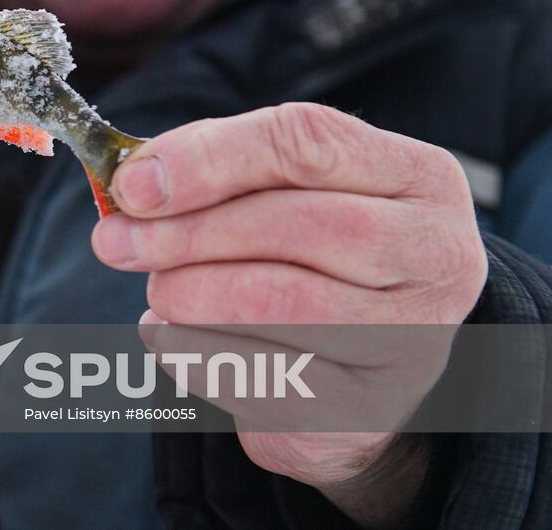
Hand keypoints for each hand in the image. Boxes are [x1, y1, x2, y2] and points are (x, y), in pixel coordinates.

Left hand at [91, 103, 486, 526]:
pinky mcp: (368, 410)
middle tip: (115, 242)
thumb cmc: (309, 251)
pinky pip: (259, 375)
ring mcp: (413, 338)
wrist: (362, 364)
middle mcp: (436, 254)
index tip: (133, 184)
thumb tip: (134, 182)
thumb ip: (216, 168)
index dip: (209, 158)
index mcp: (419, 178)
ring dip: (189, 293)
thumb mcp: (284, 190)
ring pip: (279, 302)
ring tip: (155, 289)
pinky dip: (192, 351)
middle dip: (189, 232)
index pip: (307, 142)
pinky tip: (170, 335)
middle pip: (297, 225)